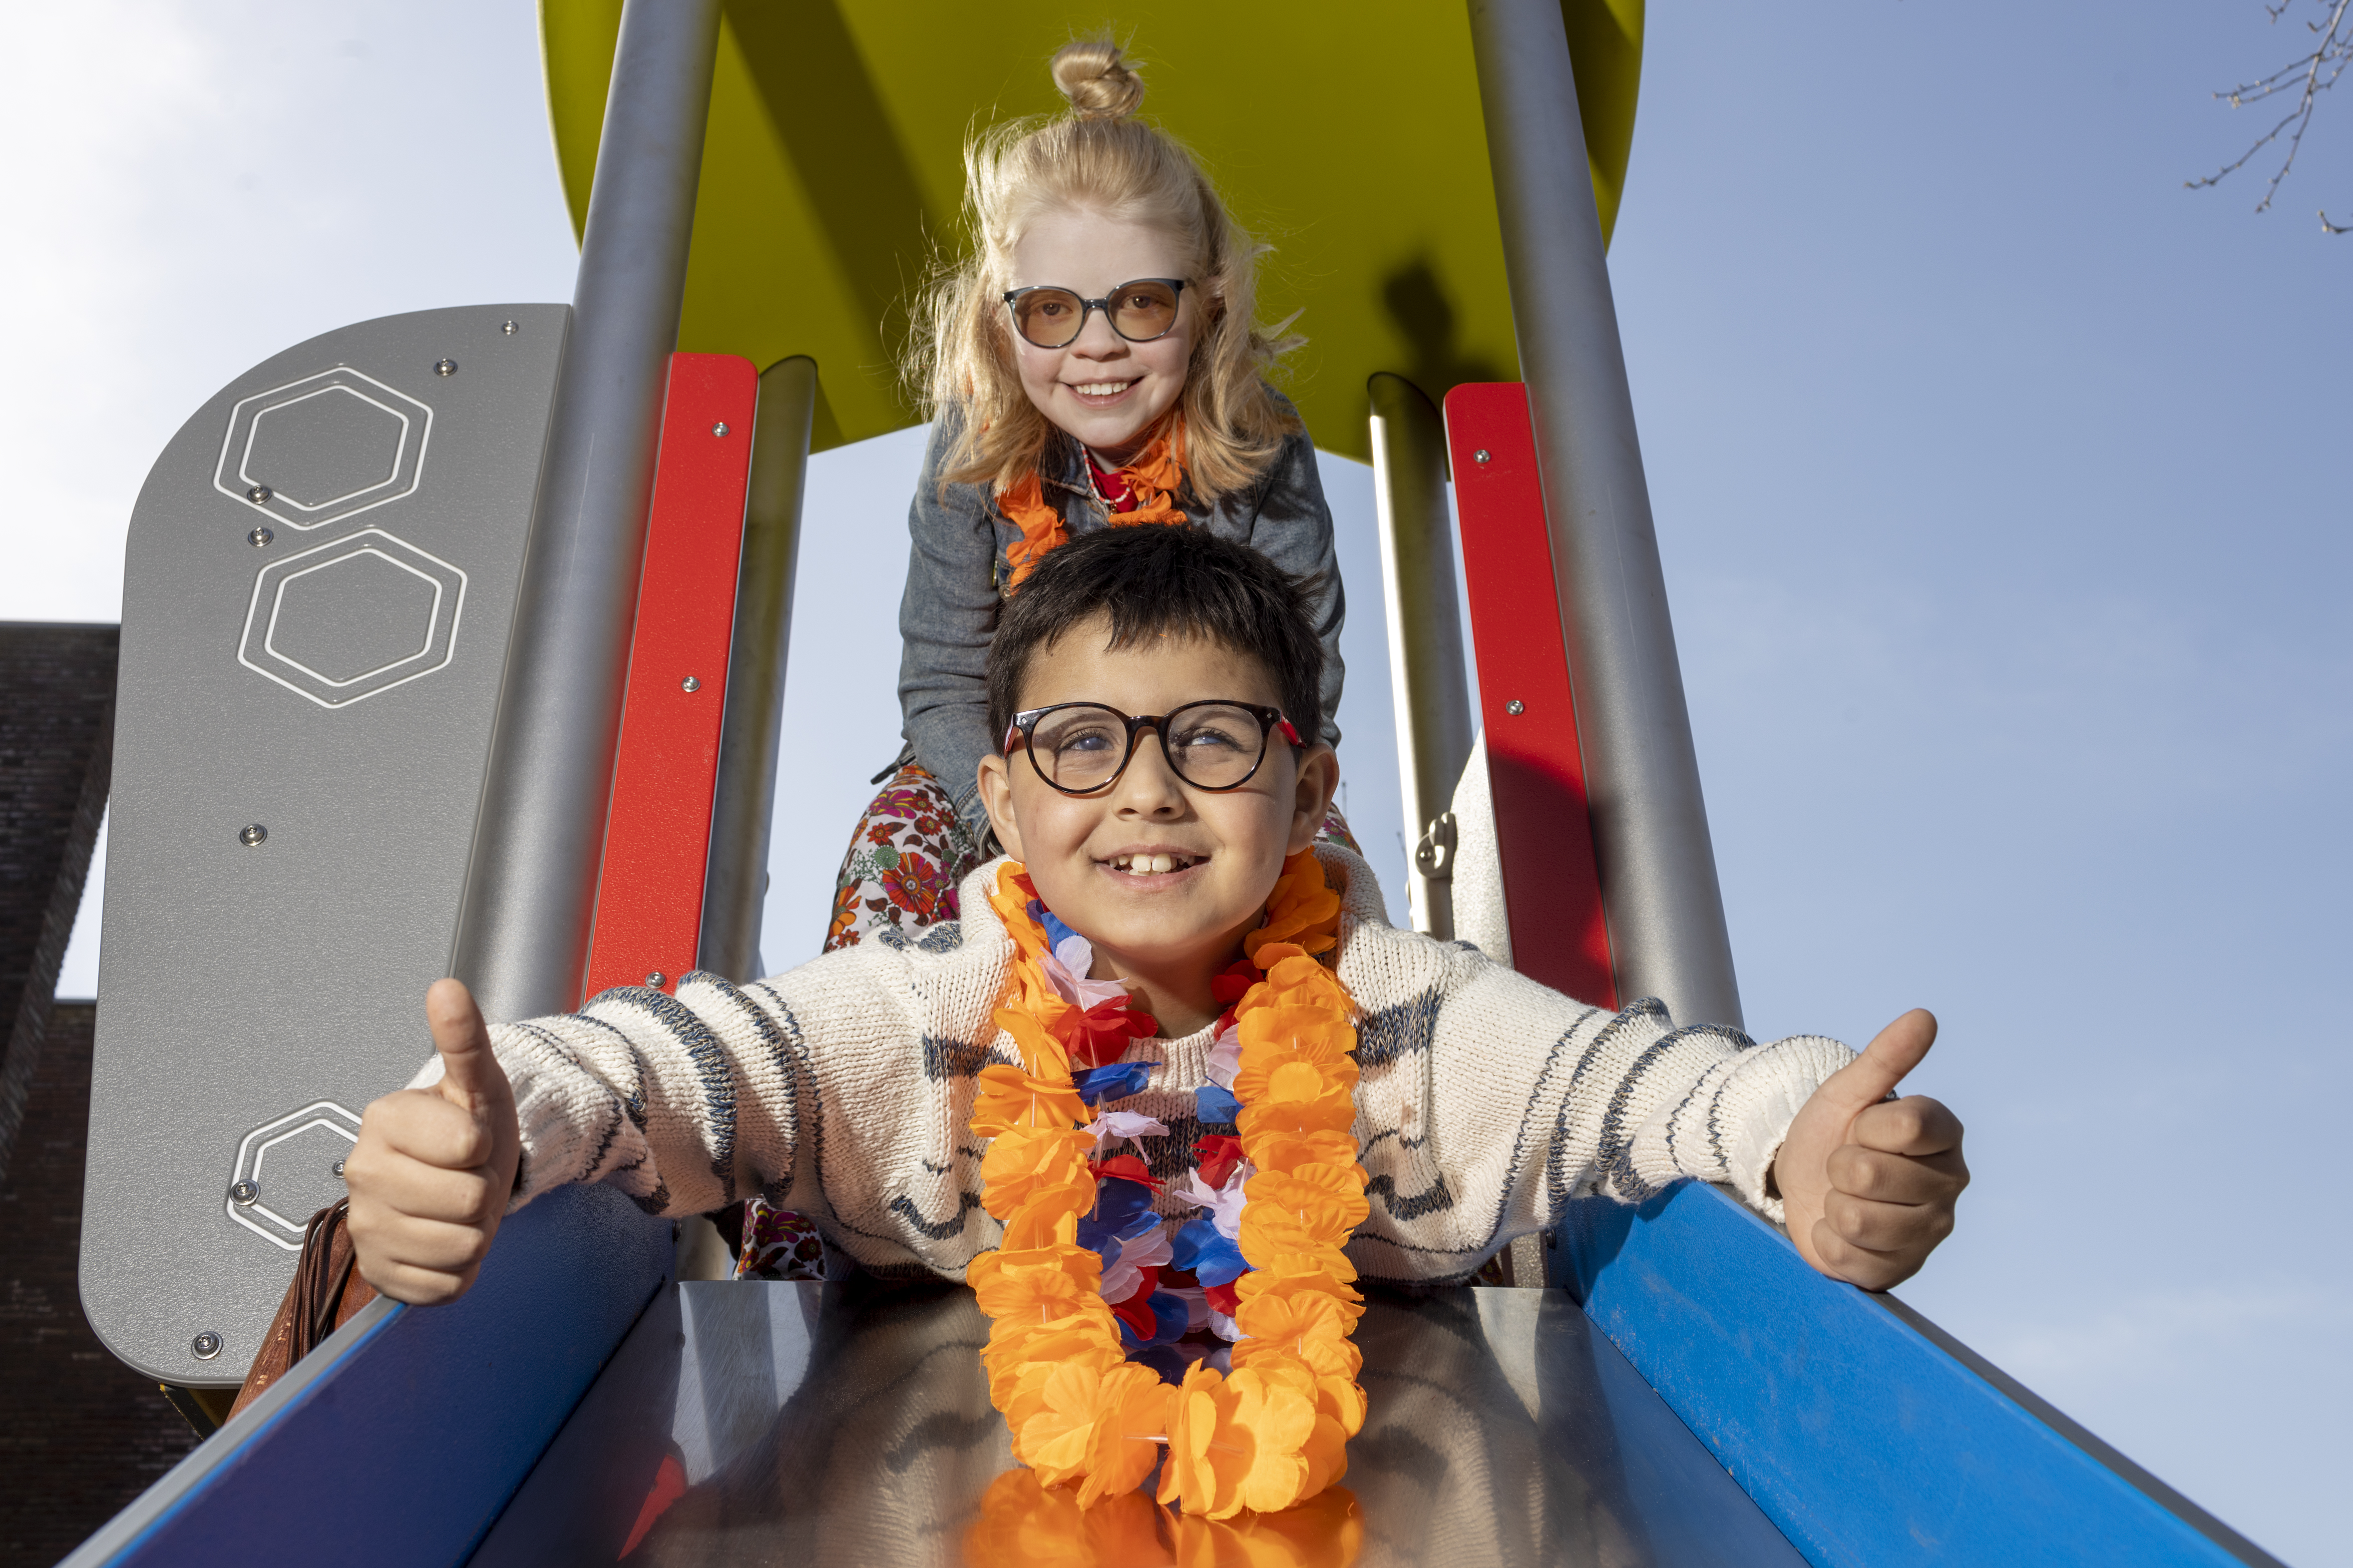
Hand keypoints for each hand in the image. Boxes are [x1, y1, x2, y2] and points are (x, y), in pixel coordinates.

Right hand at [344, 979, 520, 1304]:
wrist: (455, 1181)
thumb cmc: (466, 1129)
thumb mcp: (476, 1081)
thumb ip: (463, 1037)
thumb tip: (447, 988)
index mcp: (383, 1121)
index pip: (469, 1147)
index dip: (485, 1145)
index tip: (470, 1138)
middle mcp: (362, 1175)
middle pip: (469, 1201)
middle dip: (483, 1191)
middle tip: (467, 1176)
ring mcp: (366, 1229)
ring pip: (463, 1245)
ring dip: (475, 1230)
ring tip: (457, 1206)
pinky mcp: (381, 1274)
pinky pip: (447, 1284)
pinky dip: (458, 1268)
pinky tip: (443, 1239)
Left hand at [1772, 1008, 1966, 1290]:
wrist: (1804, 1183)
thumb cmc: (1831, 1133)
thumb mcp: (1847, 1092)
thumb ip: (1886, 1057)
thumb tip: (1924, 1017)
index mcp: (1946, 1135)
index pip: (1907, 1124)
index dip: (1864, 1124)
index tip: (1861, 1127)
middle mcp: (1951, 1186)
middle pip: (1869, 1172)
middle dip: (1840, 1165)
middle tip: (1846, 1166)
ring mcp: (1930, 1233)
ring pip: (1857, 1217)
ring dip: (1832, 1204)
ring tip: (1844, 1196)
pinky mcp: (1900, 1272)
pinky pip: (1847, 1255)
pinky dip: (1828, 1241)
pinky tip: (1841, 1230)